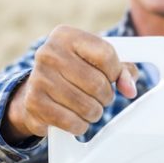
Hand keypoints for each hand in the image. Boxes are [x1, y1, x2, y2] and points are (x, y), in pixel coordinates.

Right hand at [1, 25, 138, 143]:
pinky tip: (75, 119)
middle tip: (100, 98)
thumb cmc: (75, 73)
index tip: (111, 78)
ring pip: (87, 107)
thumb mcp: (98, 63)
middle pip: (98, 84)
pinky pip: (72, 123)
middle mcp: (49, 53)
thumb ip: (122, 71)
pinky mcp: (34, 103)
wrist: (36, 90)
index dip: (116, 73)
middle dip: (106, 97)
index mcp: (66, 36)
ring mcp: (39, 78)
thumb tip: (130, 89)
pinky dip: (80, 126)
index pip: (106, 55)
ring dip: (94, 113)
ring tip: (87, 108)